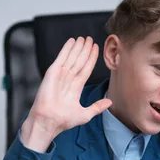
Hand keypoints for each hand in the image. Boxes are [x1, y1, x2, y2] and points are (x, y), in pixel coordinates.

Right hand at [20, 36, 112, 152]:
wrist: (49, 121)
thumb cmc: (63, 120)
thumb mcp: (85, 114)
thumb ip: (97, 107)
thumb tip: (109, 102)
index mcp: (75, 88)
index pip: (86, 69)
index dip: (91, 59)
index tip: (96, 49)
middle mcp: (68, 80)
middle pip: (79, 61)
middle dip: (85, 50)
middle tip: (90, 39)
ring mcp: (60, 75)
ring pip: (72, 57)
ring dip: (77, 47)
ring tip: (83, 38)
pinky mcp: (52, 73)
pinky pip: (61, 58)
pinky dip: (66, 49)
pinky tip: (71, 41)